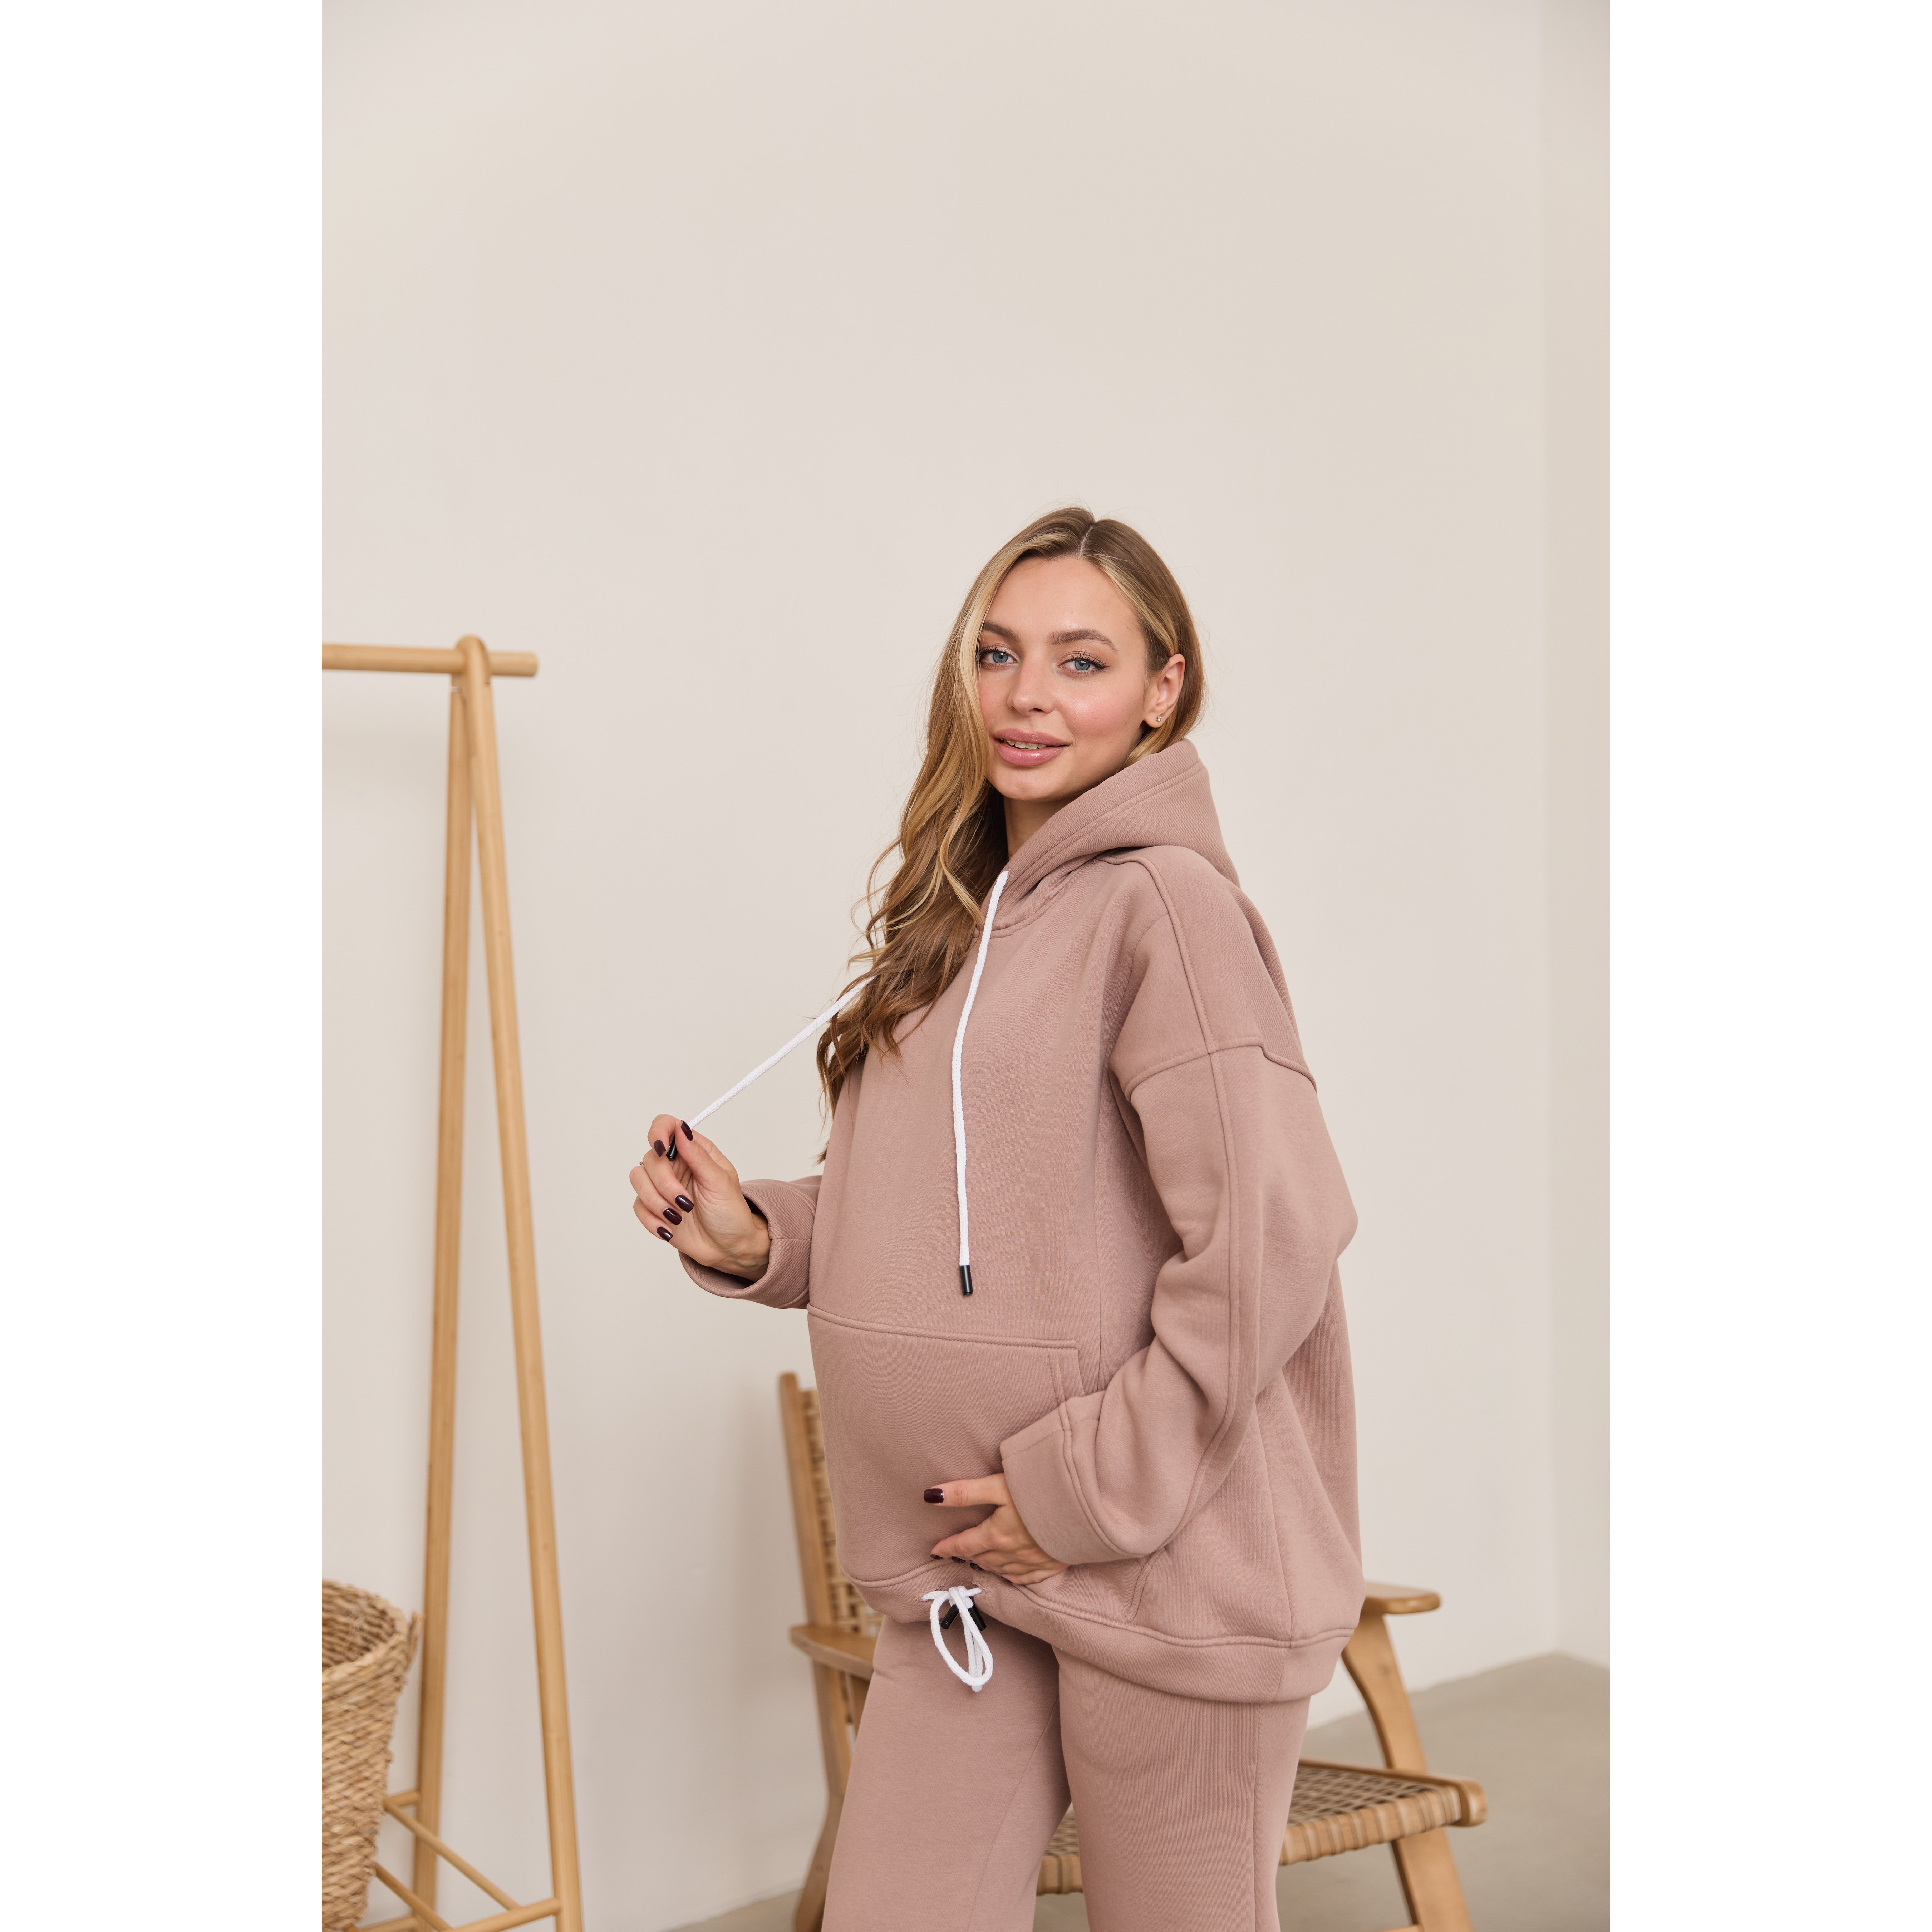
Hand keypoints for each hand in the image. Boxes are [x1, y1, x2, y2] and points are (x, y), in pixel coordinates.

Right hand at [629, 1115, 771, 1279]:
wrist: (727, 1247)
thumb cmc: (730, 1212)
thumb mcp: (720, 1181)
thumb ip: (698, 1155)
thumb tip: (681, 1129)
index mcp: (693, 1151)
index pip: (666, 1126)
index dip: (658, 1132)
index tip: (661, 1149)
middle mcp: (675, 1164)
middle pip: (650, 1158)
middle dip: (665, 1183)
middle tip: (685, 1202)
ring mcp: (662, 1185)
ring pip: (638, 1180)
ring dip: (657, 1202)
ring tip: (679, 1217)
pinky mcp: (653, 1207)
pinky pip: (638, 1205)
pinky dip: (652, 1219)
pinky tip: (670, 1229)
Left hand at [925, 1473, 1066, 1584]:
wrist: (1086, 1506)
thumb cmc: (1041, 1490)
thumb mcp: (998, 1485)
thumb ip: (965, 1492)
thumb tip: (930, 1496)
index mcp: (997, 1535)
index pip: (965, 1543)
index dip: (948, 1546)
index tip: (936, 1549)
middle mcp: (1012, 1553)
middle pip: (983, 1558)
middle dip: (967, 1555)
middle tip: (957, 1552)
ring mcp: (1034, 1562)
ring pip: (1003, 1569)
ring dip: (987, 1566)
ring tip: (978, 1561)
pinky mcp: (1054, 1564)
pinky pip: (1028, 1578)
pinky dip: (1015, 1577)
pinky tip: (1010, 1574)